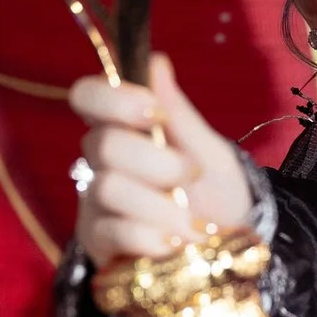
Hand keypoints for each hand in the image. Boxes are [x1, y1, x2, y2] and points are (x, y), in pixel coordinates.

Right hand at [67, 52, 253, 266]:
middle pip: (103, 144)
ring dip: (162, 208)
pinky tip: (175, 247)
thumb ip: (180, 115)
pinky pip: (113, 231)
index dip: (114, 100)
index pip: (88, 96)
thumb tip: (156, 62)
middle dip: (158, 162)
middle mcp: (103, 163)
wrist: (228, 254)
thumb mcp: (212, 154)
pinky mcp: (98, 243)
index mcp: (125, 129)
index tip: (155, 114)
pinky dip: (152, 238)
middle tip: (191, 176)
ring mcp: (96, 203)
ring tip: (192, 225)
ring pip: (109, 188)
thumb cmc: (217, 198)